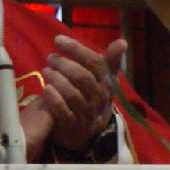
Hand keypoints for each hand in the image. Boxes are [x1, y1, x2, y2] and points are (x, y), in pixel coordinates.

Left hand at [42, 36, 123, 152]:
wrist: (88, 130)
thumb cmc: (92, 96)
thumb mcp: (104, 79)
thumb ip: (110, 60)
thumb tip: (123, 41)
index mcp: (106, 83)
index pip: (95, 63)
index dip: (77, 50)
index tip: (58, 40)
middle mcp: (98, 97)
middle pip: (83, 78)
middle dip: (64, 64)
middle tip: (51, 58)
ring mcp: (86, 112)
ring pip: (73, 94)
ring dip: (57, 79)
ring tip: (46, 71)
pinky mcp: (72, 124)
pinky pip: (63, 111)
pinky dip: (54, 99)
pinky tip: (46, 89)